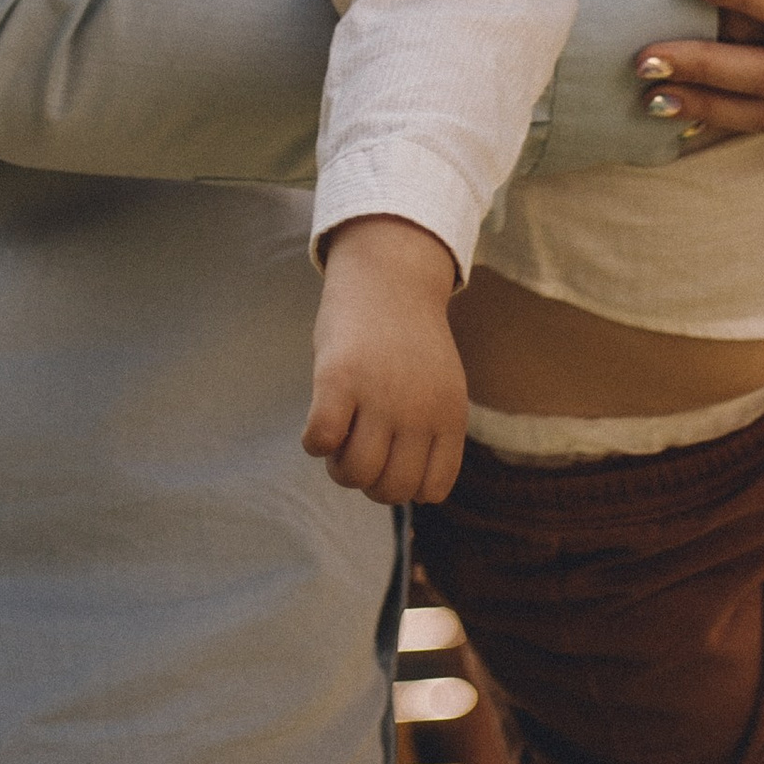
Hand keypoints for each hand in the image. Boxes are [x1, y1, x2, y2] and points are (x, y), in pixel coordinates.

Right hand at [306, 216, 465, 505]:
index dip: (403, 482)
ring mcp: (380, 394)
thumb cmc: (406, 338)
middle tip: (357, 446)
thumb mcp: (436, 388)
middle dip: (367, 479)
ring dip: (338, 465)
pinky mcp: (338, 377)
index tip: (390, 455)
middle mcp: (420, 410)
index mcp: (450, 416)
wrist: (389, 274)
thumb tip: (390, 487)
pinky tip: (318, 419)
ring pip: (355, 473)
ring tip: (339, 436)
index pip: (430, 489)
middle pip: (390, 489)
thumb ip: (425, 434)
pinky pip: (320, 440)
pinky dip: (313, 441)